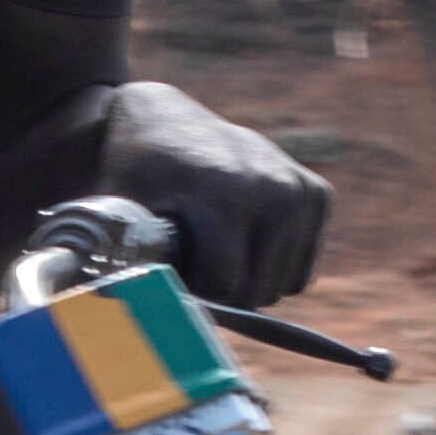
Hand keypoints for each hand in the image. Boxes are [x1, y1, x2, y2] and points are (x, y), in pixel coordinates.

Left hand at [95, 80, 328, 305]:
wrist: (160, 120)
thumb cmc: (133, 172)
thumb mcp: (119, 212)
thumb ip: (124, 263)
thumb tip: (128, 314)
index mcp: (229, 194)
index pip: (226, 287)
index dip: (194, 289)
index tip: (172, 265)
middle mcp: (274, 188)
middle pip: (258, 290)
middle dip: (223, 287)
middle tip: (193, 256)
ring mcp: (299, 188)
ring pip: (285, 284)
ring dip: (250, 278)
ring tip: (216, 244)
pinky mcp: (316, 193)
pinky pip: (301, 266)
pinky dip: (274, 264)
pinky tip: (243, 236)